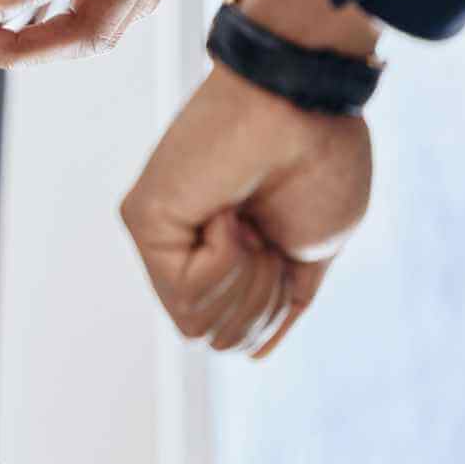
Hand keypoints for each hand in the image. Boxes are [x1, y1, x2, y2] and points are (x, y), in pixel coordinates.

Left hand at [118, 0, 377, 355]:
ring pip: (198, 325)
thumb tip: (248, 353)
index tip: (284, 250)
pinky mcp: (143, 220)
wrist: (307, 109)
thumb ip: (275, 304)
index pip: (236, 335)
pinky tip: (228, 213)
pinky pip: (185, 290)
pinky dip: (226, 260)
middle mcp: (187, 249)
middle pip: (216, 338)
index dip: (273, 307)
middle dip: (260, 300)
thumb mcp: (309, 254)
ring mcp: (162, 235)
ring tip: (248, 221)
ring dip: (246, 279)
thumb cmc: (321, 165)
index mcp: (228, 258)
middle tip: (266, 234)